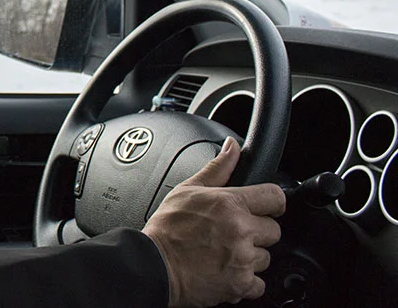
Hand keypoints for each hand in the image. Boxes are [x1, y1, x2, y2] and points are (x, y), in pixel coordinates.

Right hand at [142, 138, 285, 307]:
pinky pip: (259, 284)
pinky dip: (245, 281)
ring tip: (224, 253)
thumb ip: (217, 168)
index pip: (275, 197)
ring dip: (250, 257)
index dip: (270, 202)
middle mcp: (241, 230)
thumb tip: (232, 146)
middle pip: (274, 230)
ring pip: (265, 258)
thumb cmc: (167, 228)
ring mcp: (243, 259)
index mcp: (230, 203)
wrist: (154, 265)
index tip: (263, 208)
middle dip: (256, 232)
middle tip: (232, 233)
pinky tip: (226, 271)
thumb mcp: (188, 189)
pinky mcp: (241, 285)